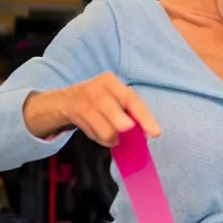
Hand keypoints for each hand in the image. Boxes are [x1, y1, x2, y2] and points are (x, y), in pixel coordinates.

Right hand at [43, 72, 161, 146]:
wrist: (67, 100)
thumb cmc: (99, 101)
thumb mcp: (115, 99)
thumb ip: (130, 112)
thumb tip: (146, 133)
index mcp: (111, 82)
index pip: (131, 99)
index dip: (145, 118)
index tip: (155, 133)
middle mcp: (98, 89)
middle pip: (117, 116)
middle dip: (126, 129)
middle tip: (127, 133)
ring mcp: (85, 102)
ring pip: (107, 130)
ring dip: (113, 138)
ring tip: (113, 136)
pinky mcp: (77, 116)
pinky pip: (96, 135)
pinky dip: (103, 140)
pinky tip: (100, 133)